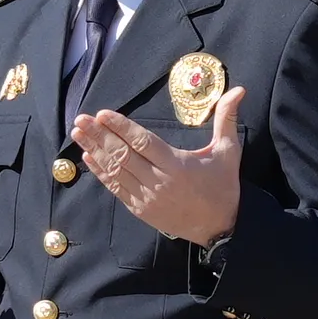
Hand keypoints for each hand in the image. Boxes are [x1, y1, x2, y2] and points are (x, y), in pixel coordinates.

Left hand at [73, 88, 245, 247]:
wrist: (221, 228)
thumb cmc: (224, 187)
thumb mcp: (229, 152)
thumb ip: (227, 119)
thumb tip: (239, 90)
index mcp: (177, 165)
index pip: (143, 142)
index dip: (121, 127)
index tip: (103, 113)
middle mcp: (159, 181)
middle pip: (123, 154)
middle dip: (100, 135)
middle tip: (81, 119)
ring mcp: (147, 197)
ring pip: (116, 171)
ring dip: (95, 151)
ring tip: (78, 134)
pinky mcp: (141, 209)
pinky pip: (116, 188)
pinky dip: (101, 173)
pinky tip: (88, 158)